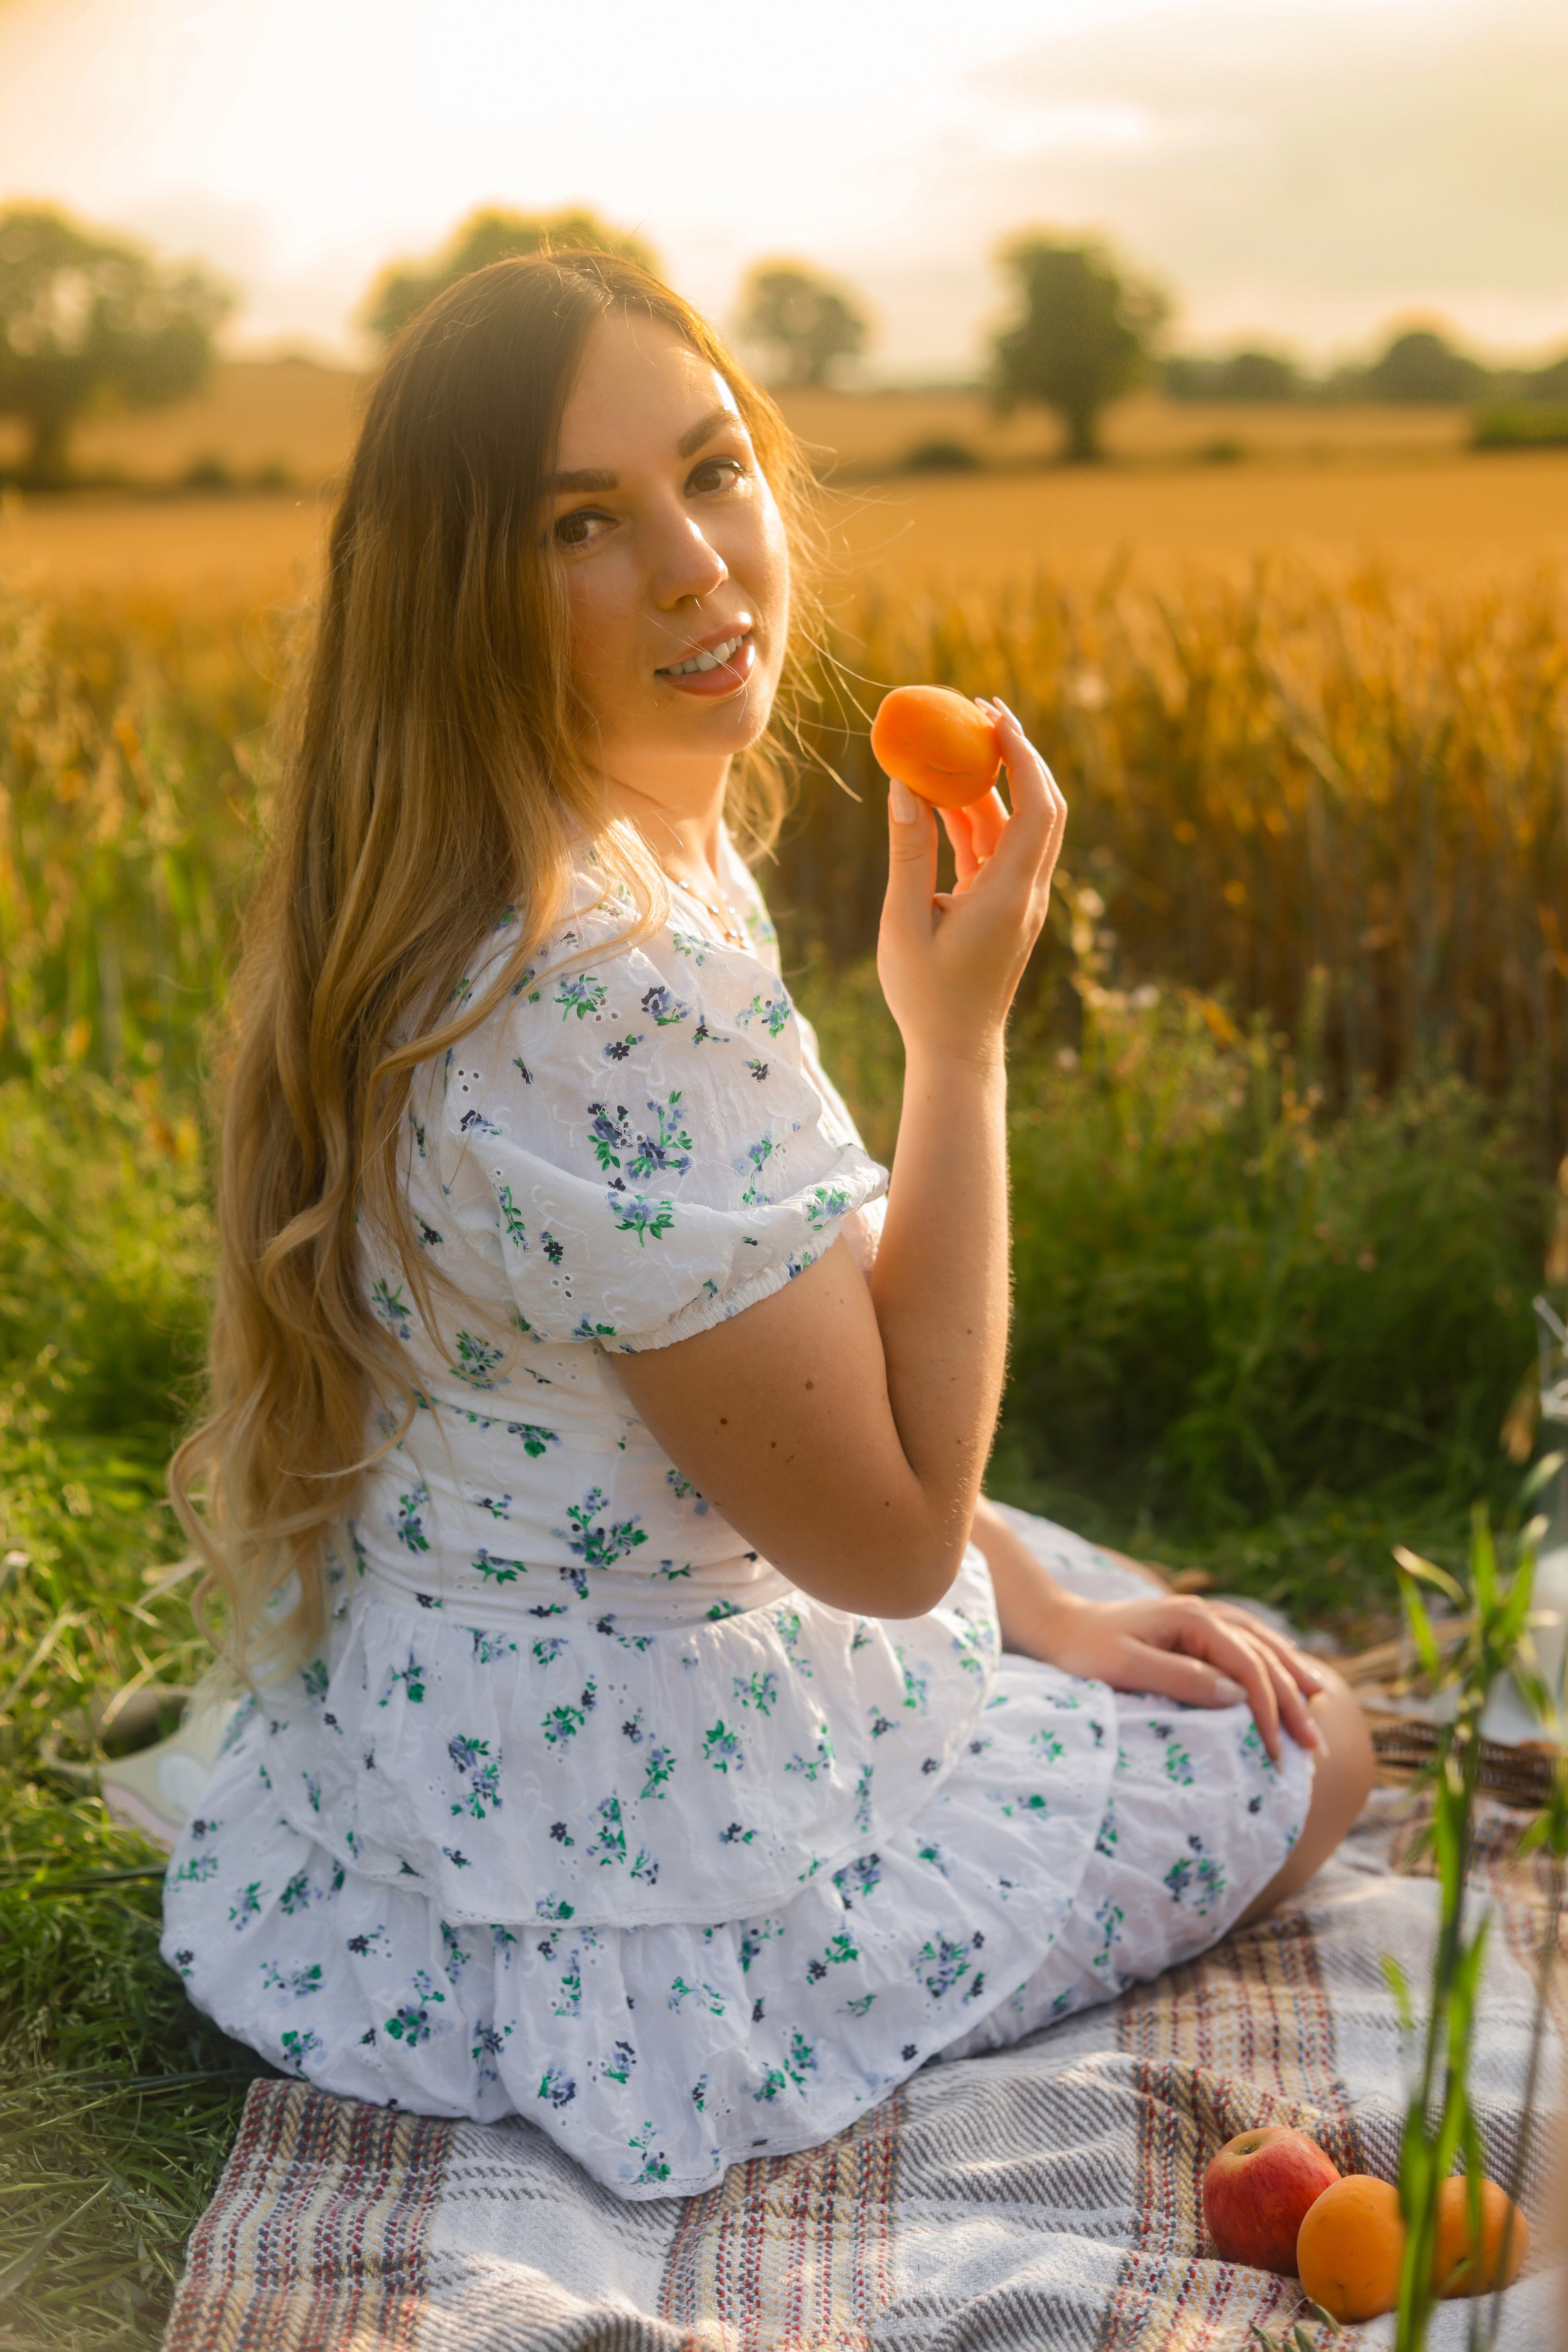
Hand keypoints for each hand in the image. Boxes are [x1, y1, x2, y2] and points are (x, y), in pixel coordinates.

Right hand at [876, 698, 1065, 1062]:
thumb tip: (902, 786)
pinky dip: (976, 817)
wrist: (955, 1051)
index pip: (1035, 807)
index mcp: (1011, 895)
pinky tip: (942, 795)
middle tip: (981, 713)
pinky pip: (997, 849)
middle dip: (1017, 754)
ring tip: (952, 744)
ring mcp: (1021, 900)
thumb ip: (907, 853)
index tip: (992, 716)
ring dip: (992, 784)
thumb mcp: (905, 922)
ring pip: (1018, 825)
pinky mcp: (1006, 907)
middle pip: (1043, 806)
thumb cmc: (926, 996)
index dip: (1021, 755)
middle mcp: (1027, 892)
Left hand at [1023, 1588, 1325, 1762]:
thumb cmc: (1085, 1650)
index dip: (1269, 1711)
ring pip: (1261, 1644)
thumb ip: (1182, 1679)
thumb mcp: (1127, 1668)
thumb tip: (1239, 1697)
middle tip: (1314, 1747)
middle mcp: (1204, 1613)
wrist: (1057, 1626)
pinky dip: (1271, 1656)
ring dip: (1290, 1675)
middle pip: (1263, 1656)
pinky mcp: (1193, 1629)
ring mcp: (1200, 1618)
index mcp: (1192, 1620)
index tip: (1278, 1753)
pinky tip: (1287, 1666)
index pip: (1247, 1667)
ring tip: (1319, 1704)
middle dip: (1292, 1702)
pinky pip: (1245, 1640)